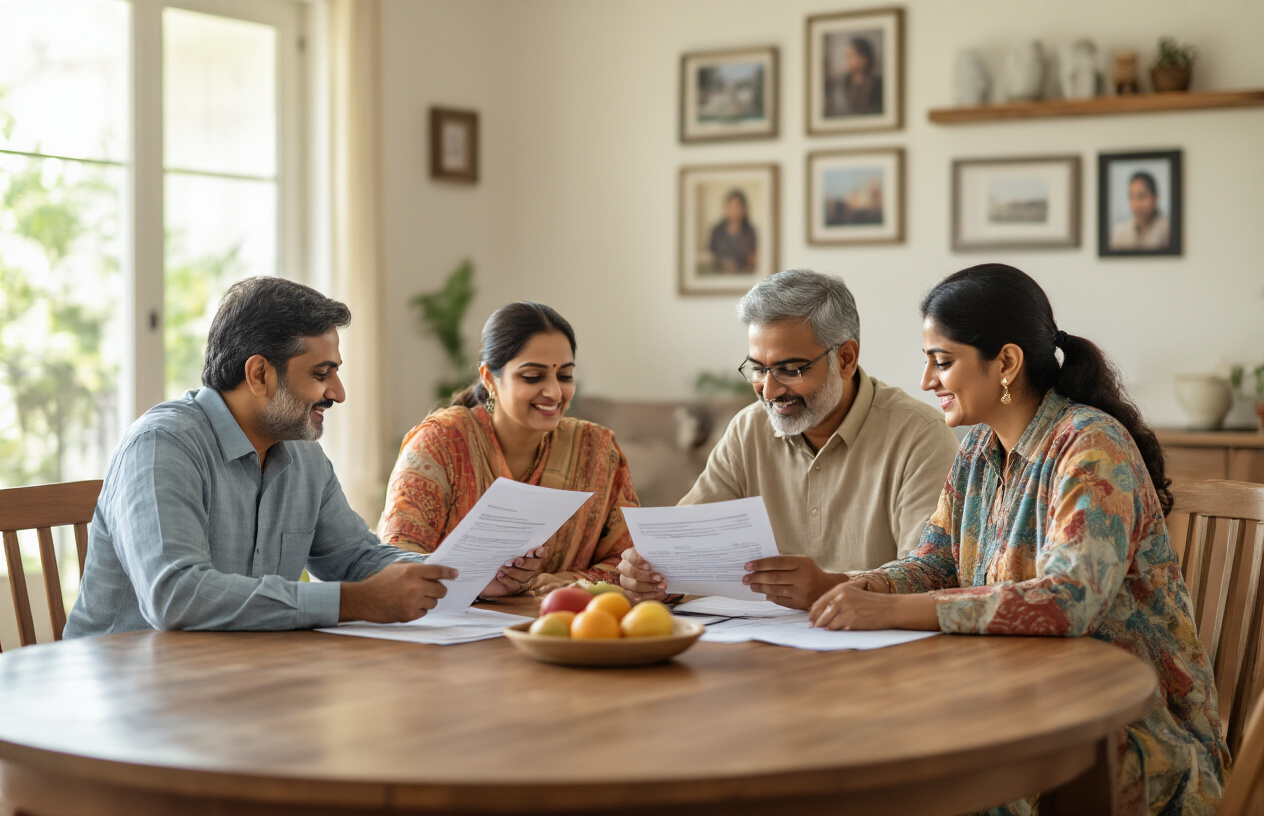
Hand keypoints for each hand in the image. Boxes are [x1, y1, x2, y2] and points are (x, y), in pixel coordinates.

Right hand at [339, 562, 456, 622]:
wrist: (363, 599)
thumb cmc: (380, 581)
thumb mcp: (397, 567)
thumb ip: (416, 568)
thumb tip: (435, 571)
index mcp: (412, 571)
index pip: (438, 571)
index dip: (449, 573)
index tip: (456, 574)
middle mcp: (415, 586)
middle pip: (441, 590)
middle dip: (438, 590)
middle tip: (432, 590)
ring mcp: (412, 602)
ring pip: (434, 603)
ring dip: (428, 601)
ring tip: (415, 598)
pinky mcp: (409, 615)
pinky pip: (424, 613)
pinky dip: (419, 610)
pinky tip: (407, 605)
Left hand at [479, 546, 545, 597]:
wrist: (482, 577)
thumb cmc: (494, 561)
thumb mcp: (503, 552)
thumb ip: (511, 547)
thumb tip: (514, 534)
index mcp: (529, 558)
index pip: (540, 555)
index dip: (542, 553)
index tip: (537, 550)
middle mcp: (529, 570)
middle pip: (534, 566)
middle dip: (526, 563)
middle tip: (516, 560)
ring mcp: (522, 581)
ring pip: (524, 577)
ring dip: (514, 571)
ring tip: (504, 566)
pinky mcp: (514, 589)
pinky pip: (514, 585)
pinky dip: (507, 579)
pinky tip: (500, 575)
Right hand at [617, 548, 666, 601]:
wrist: (657, 572)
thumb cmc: (656, 561)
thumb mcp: (656, 556)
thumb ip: (657, 557)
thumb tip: (663, 558)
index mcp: (629, 555)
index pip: (629, 556)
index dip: (638, 561)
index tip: (649, 566)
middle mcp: (624, 567)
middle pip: (630, 571)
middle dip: (646, 576)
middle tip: (659, 578)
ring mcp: (625, 580)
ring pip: (632, 585)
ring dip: (649, 587)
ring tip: (662, 587)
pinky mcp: (629, 592)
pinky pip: (635, 596)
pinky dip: (648, 596)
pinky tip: (657, 594)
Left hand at [743, 555, 842, 609]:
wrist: (827, 588)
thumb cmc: (808, 572)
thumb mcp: (801, 562)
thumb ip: (783, 563)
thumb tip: (758, 567)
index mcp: (802, 563)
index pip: (777, 563)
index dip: (760, 564)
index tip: (747, 566)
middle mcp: (803, 578)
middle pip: (774, 577)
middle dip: (756, 577)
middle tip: (745, 578)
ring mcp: (802, 592)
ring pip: (775, 590)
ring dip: (760, 588)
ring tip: (751, 585)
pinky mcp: (800, 604)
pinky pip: (780, 600)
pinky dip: (770, 596)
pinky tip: (764, 593)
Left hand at [809, 579, 938, 630]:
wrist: (889, 608)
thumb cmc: (872, 602)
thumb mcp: (855, 591)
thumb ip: (839, 596)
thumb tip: (822, 607)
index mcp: (841, 588)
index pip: (821, 601)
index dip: (813, 611)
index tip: (811, 618)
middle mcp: (842, 597)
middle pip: (820, 611)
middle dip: (815, 620)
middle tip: (812, 627)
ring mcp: (846, 608)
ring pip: (826, 621)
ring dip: (823, 626)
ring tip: (822, 630)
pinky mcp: (851, 620)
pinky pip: (835, 627)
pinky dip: (833, 630)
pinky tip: (834, 631)